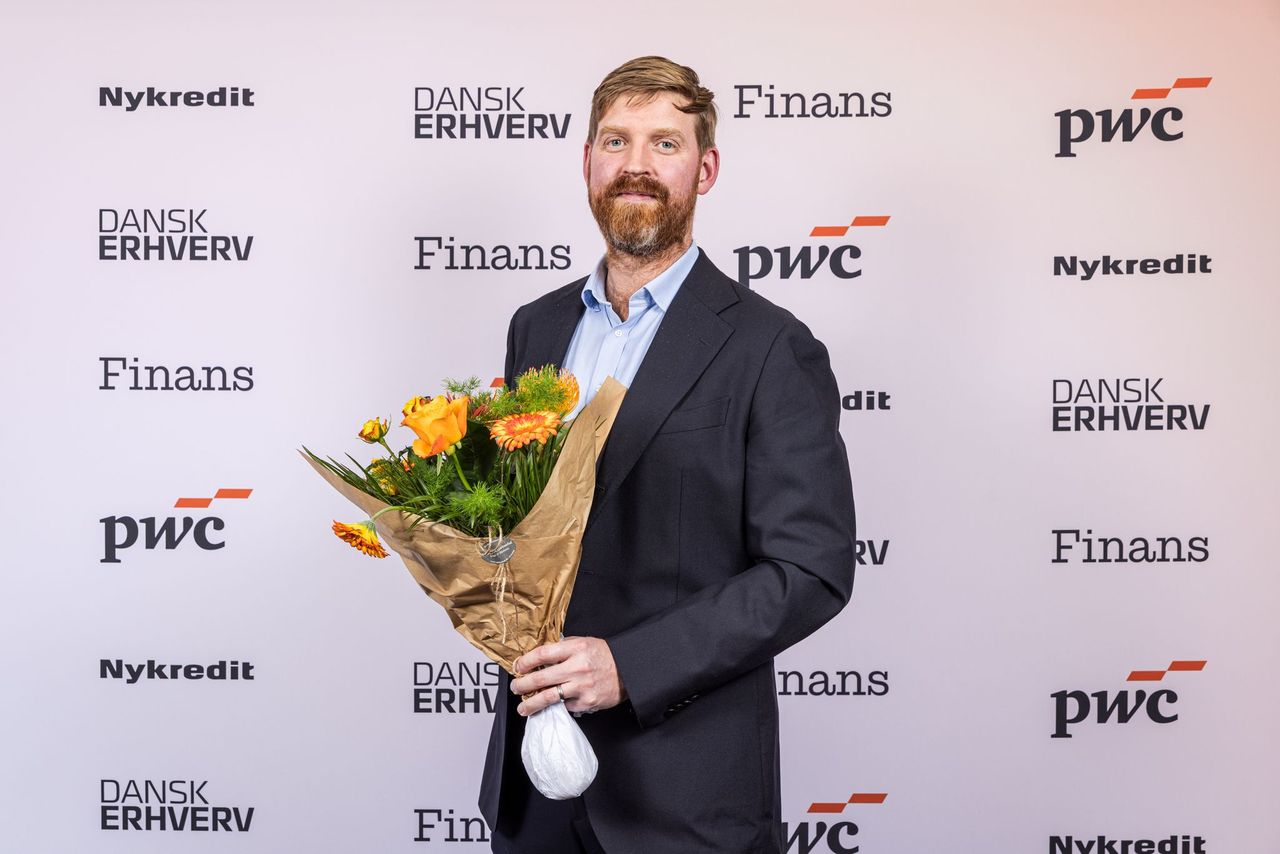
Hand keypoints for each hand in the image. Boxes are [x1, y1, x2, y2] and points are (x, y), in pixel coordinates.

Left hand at [510, 636, 626, 716]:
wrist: (629, 671)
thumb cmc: (605, 656)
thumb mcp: (584, 643)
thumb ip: (563, 648)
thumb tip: (539, 657)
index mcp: (576, 649)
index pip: (543, 654)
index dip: (526, 662)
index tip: (518, 667)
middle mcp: (578, 667)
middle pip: (541, 678)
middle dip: (522, 685)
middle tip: (516, 687)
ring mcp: (582, 686)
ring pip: (548, 697)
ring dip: (532, 704)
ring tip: (523, 707)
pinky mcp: (587, 702)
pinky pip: (565, 706)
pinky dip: (556, 707)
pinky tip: (550, 707)